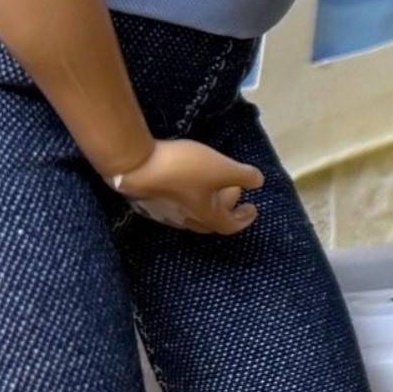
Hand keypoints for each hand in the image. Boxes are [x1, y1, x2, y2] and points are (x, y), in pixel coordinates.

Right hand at [106, 138, 262, 233]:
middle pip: (210, 221)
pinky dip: (188, 197)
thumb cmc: (183, 168)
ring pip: (191, 214)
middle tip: (233, 190)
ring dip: (206, 202)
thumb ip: (245, 175)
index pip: (230, 226)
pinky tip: (184, 183)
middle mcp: (185, 220)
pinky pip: (175, 206)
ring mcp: (163, 214)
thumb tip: (258, 182)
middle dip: (225, 208)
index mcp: (206, 216)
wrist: (134, 166)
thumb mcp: (222, 168)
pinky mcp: (148, 203)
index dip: (244, 219)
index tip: (252, 208)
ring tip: (210, 184)